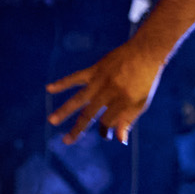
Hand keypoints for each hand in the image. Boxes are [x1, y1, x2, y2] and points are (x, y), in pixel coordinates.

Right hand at [46, 40, 165, 144]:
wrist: (145, 51)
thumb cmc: (145, 80)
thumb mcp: (142, 102)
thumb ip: (128, 120)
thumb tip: (119, 141)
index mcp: (124, 101)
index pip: (107, 122)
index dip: (105, 130)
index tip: (105, 134)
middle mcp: (110, 92)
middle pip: (90, 114)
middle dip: (77, 129)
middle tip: (66, 142)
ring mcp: (101, 80)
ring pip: (79, 98)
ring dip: (64, 110)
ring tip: (51, 120)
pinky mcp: (95, 69)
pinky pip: (76, 77)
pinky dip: (62, 83)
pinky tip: (49, 88)